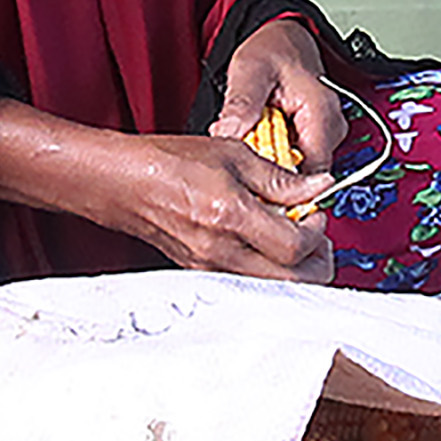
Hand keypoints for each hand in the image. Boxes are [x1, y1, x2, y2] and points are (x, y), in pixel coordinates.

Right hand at [0, 99, 334, 281]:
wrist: (123, 182)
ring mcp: (211, 268)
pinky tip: (265, 242)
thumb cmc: (169, 163)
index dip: (317, 232)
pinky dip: (269, 268)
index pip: (296, 246)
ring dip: (294, 268)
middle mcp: (221, 251)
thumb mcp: (233, 154)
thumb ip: (280, 177)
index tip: (315, 211)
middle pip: (292, 280)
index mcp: (231, 216)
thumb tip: (317, 187)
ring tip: (292, 236)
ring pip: (273, 286)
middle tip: (317, 234)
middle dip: (316, 261)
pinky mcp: (203, 274)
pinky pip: (250, 282)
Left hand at [206, 16, 347, 175]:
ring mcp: (324, 135)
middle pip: (303, 176)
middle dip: (269, 172)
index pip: (312, 174)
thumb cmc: (273, 51)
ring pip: (296, 169)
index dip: (281, 187)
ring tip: (247, 139)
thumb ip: (242, 102)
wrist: (283, 41)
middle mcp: (330, 128)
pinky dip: (271, 154)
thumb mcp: (250, 71)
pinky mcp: (313, 138)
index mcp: (321, 113)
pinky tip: (255, 140)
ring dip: (268, 162)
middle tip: (240, 153)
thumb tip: (230, 133)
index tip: (250, 183)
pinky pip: (292, 159)